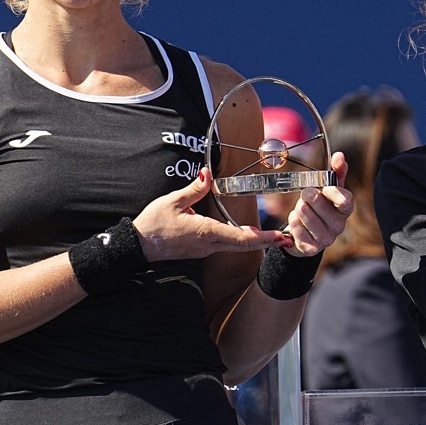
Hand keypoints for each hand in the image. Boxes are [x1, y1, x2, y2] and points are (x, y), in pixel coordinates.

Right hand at [132, 169, 285, 261]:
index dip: (263, 238)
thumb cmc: (153, 223)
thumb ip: (194, 189)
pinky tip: (250, 236)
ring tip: (275, 237)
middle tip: (287, 239)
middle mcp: (209, 244)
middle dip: (267, 242)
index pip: (241, 237)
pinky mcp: (201, 250)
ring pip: (236, 247)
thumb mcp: (173, 201)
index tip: (280, 237)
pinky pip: (226, 246)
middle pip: (244, 245)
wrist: (138, 246)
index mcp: (206, 232)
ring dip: (255, 242)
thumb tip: (208, 173)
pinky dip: (242, 242)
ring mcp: (205, 250)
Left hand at [283, 151, 353, 257]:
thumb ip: (336, 172)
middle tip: (306, 197)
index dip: (332, 192)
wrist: (305, 233)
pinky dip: (293, 223)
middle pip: (319, 205)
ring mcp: (327, 239)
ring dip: (298, 210)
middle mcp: (339, 226)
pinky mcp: (312, 249)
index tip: (323, 187)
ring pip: (305, 216)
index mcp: (345, 210)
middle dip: (307, 197)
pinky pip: (296, 229)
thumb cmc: (318, 207)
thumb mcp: (327, 189)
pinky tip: (296, 222)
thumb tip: (340, 155)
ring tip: (301, 210)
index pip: (345, 200)